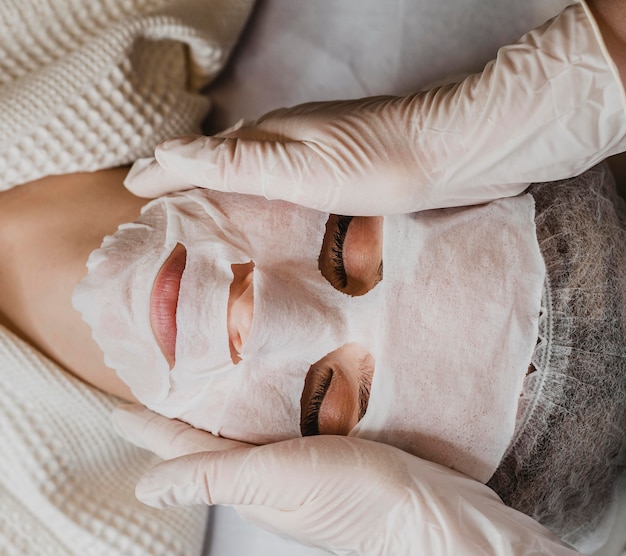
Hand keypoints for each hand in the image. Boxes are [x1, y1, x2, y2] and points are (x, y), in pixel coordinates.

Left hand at [113, 406, 622, 555]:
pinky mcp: (323, 451)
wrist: (426, 512)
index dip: (149, 426)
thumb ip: (211, 477)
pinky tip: (259, 388)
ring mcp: (293, 465)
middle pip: (207, 439)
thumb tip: (143, 490)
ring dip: (214, 407)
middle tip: (157, 376)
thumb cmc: (351, 496)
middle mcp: (263, 475)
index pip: (184, 447)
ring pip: (240, 430)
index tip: (118, 404)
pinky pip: (274, 426)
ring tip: (198, 375)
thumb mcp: (276, 482)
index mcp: (246, 483)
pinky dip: (255, 407)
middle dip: (177, 412)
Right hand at [125, 3, 625, 215]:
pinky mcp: (338, 172)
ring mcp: (312, 155)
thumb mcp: (300, 168)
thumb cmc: (378, 163)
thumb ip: (237, 163)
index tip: (133, 195)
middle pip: (220, 162)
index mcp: (267, 139)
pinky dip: (260, 202)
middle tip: (161, 216)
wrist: (454, 154)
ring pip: (252, 174)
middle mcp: (285, 142)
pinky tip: (267, 221)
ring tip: (203, 223)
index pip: (198, 156)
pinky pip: (282, 186)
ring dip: (221, 194)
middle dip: (184, 184)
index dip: (163, 174)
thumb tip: (167, 154)